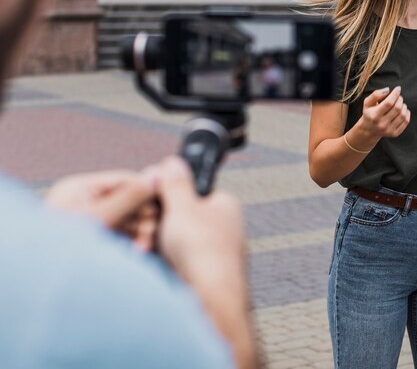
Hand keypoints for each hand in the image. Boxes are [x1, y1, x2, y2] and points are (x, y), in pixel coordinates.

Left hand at [45, 170, 157, 251]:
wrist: (41, 278)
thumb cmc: (59, 248)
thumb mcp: (100, 218)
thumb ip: (130, 196)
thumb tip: (156, 175)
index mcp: (79, 188)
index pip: (124, 180)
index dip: (148, 189)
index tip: (168, 199)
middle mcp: (83, 203)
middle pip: (127, 201)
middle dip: (143, 217)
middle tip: (155, 231)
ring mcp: (87, 223)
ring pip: (125, 222)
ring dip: (138, 233)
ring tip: (146, 246)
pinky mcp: (92, 243)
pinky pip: (118, 237)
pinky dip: (130, 243)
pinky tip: (138, 251)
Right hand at [154, 157, 257, 368]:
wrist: (210, 297)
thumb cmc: (202, 250)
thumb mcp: (183, 207)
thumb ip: (176, 184)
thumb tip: (173, 162)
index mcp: (225, 206)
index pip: (191, 192)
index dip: (167, 195)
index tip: (150, 199)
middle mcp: (224, 228)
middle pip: (179, 217)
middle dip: (157, 223)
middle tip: (146, 230)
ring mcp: (214, 253)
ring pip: (173, 241)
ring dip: (155, 244)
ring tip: (146, 249)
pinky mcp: (202, 274)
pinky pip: (174, 263)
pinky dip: (160, 264)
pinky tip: (152, 266)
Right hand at [359, 86, 409, 138]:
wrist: (369, 130)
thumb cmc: (369, 113)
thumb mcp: (367, 103)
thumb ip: (376, 94)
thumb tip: (388, 90)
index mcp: (374, 116)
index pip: (388, 103)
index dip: (395, 94)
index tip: (398, 88)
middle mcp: (382, 124)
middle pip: (397, 108)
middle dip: (400, 99)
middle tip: (398, 96)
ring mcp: (389, 130)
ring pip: (402, 114)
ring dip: (404, 105)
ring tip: (400, 103)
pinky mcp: (395, 134)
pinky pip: (406, 121)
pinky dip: (407, 113)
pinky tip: (403, 110)